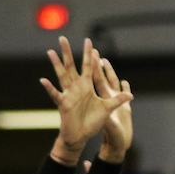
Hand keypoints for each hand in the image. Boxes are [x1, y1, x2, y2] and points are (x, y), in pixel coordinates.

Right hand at [40, 37, 132, 163]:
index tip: (89, 41)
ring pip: (62, 76)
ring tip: (51, 52)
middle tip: (62, 37)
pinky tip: (43, 80)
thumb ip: (117, 100)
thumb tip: (131, 95)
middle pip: (71, 66)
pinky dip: (50, 88)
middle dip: (67, 52)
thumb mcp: (107, 109)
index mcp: (88, 87)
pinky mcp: (64, 104)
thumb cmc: (93, 122)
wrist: (82, 136)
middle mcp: (77, 88)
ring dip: (56, 65)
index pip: (89, 67)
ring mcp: (69, 94)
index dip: (89, 55)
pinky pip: (55, 95)